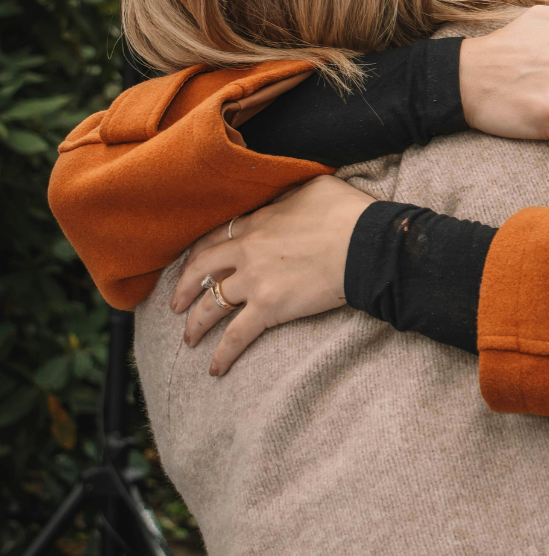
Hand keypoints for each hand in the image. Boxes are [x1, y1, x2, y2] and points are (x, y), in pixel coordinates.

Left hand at [171, 175, 372, 376]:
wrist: (366, 244)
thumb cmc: (348, 213)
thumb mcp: (314, 187)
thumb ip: (289, 195)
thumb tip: (284, 199)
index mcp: (258, 221)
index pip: (217, 237)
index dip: (200, 253)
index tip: (192, 264)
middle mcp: (248, 250)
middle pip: (202, 270)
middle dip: (186, 289)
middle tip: (177, 304)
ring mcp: (255, 280)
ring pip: (212, 304)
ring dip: (196, 324)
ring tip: (189, 338)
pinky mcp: (269, 308)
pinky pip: (236, 335)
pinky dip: (222, 354)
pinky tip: (214, 368)